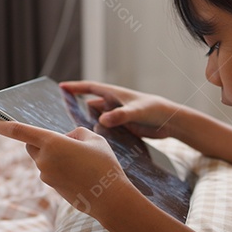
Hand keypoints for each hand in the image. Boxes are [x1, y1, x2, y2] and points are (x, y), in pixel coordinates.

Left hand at [0, 118, 136, 216]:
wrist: (110, 198)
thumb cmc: (104, 165)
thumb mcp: (94, 139)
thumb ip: (75, 133)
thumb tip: (66, 139)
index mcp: (51, 143)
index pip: (19, 131)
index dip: (4, 125)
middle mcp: (44, 160)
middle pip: (31, 144)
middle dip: (40, 140)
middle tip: (63, 141)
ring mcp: (46, 175)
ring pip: (43, 159)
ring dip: (55, 155)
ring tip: (82, 160)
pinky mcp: (53, 187)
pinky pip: (51, 171)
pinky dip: (61, 168)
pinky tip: (81, 172)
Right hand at [60, 80, 185, 138]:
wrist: (170, 122)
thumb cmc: (155, 110)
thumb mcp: (136, 112)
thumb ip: (120, 116)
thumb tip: (101, 120)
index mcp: (114, 94)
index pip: (90, 88)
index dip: (75, 87)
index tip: (61, 87)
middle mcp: (113, 104)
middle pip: (90, 107)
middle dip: (79, 113)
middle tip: (67, 123)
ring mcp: (116, 116)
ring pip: (97, 121)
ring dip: (91, 127)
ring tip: (81, 137)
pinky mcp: (121, 128)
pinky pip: (106, 131)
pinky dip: (100, 136)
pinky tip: (95, 144)